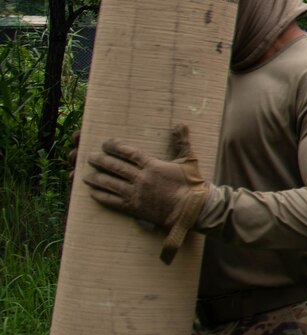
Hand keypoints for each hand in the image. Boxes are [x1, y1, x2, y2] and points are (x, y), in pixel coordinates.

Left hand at [86, 124, 210, 243]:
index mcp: (152, 166)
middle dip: (101, 161)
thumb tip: (180, 124)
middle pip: (116, 167)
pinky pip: (113, 201)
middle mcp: (141, 178)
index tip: (105, 144)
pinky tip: (93, 193)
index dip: (115, 147)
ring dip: (97, 178)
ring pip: (111, 184)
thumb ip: (182, 142)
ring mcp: (136, 194)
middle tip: (90, 157)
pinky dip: (101, 196)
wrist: (190, 209)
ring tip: (87, 175)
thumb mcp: (188, 160)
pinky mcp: (134, 208)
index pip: (129, 153)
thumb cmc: (191, 185)